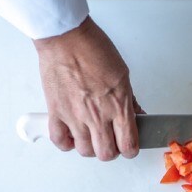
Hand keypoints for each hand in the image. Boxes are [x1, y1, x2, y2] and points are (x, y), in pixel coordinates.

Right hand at [34, 17, 139, 159]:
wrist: (66, 37)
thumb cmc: (93, 48)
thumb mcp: (122, 73)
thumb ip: (129, 99)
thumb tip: (136, 115)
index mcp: (118, 104)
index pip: (128, 144)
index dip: (130, 149)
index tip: (129, 144)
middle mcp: (97, 115)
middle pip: (106, 153)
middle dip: (111, 150)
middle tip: (110, 140)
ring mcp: (75, 116)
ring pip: (85, 150)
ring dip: (89, 147)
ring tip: (90, 136)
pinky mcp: (56, 112)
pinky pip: (60, 140)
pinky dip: (66, 142)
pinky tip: (71, 135)